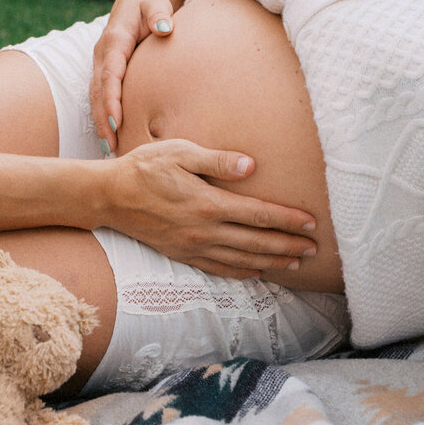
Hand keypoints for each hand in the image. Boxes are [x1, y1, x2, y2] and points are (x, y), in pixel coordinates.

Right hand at [91, 0, 183, 151]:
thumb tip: (164, 28)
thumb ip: (159, 14)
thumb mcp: (155, 2)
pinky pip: (101, 95)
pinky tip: (110, 135)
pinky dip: (102, 115)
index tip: (117, 120)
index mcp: (114, 41)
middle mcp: (103, 54)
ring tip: (109, 147)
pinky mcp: (106, 69)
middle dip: (102, 118)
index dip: (111, 98)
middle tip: (111, 145)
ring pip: (96, 96)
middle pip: (98, 91)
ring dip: (100, 121)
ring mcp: (102, 63)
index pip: (110, 74)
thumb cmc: (149, 1)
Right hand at [100, 139, 317, 278]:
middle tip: (314, 248)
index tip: (311, 222)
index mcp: (208, 203)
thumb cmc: (145, 167)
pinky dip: (243, 272)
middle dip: (289, 245)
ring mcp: (193, 247)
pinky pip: (219, 269)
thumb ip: (218, 161)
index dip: (287, 219)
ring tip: (296, 262)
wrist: (110, 195)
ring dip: (272, 261)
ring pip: (242, 260)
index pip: (258, 215)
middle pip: (257, 242)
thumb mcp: (181, 152)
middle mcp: (204, 230)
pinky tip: (257, 271)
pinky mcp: (182, 255)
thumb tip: (251, 167)